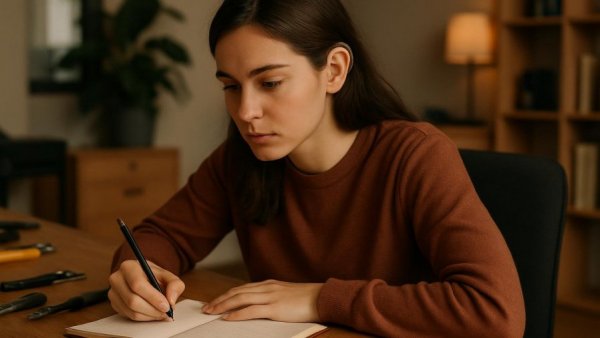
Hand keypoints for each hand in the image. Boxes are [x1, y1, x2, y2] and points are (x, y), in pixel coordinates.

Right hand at [108, 260, 184, 320]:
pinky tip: (153, 313)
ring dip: (150, 315)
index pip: (137, 284)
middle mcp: (117, 279)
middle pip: (132, 300)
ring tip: (162, 314)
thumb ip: (175, 285)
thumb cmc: (154, 276)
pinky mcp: (114, 304)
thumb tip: (171, 301)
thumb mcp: (168, 276)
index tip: (166, 306)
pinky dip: (144, 318)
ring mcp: (113, 292)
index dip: (153, 297)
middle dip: (152, 309)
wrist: (143, 278)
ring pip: (131, 311)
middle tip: (166, 313)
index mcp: (129, 267)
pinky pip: (129, 316)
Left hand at [203, 279, 322, 322]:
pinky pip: (251, 310)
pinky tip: (227, 318)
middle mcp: (267, 287)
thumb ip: (273, 296)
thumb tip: (261, 304)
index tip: (215, 301)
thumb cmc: (307, 299)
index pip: (242, 288)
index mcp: (269, 284)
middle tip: (206, 308)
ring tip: (211, 312)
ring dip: (223, 305)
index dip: (226, 295)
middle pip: (237, 292)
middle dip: (219, 300)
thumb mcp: (286, 294)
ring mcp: (270, 297)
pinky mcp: (275, 308)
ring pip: (240, 299)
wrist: (322, 297)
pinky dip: (236, 314)